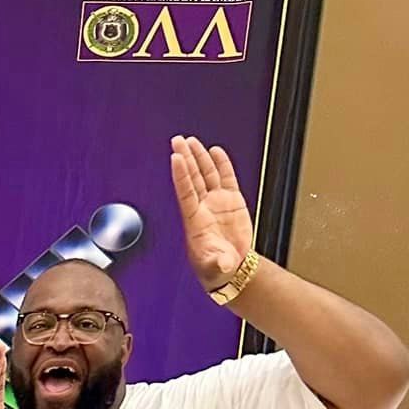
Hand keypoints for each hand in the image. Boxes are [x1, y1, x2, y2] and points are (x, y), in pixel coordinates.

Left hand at [170, 135, 253, 291]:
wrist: (230, 267)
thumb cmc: (216, 268)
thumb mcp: (215, 267)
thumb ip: (217, 262)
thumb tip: (222, 262)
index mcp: (195, 220)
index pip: (186, 192)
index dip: (181, 174)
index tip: (176, 158)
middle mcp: (204, 207)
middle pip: (193, 177)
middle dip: (186, 158)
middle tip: (178, 140)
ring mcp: (217, 202)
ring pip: (206, 174)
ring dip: (199, 157)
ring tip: (191, 141)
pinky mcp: (232, 201)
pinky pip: (226, 178)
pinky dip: (221, 164)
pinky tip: (215, 151)